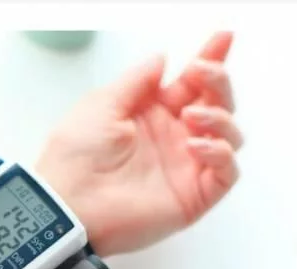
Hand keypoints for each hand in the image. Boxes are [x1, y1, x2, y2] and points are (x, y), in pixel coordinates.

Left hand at [37, 32, 242, 256]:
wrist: (68, 204)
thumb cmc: (74, 155)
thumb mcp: (103, 104)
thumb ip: (137, 81)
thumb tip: (162, 59)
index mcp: (151, 116)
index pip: (190, 85)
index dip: (209, 60)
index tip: (223, 37)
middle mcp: (173, 140)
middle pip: (216, 105)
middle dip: (218, 82)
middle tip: (203, 72)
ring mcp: (185, 168)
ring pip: (228, 136)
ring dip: (219, 117)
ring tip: (190, 116)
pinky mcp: (193, 197)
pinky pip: (225, 172)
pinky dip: (220, 153)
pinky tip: (196, 145)